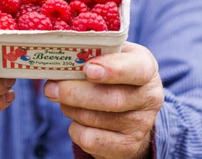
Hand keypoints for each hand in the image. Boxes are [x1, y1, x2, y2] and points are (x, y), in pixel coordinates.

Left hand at [43, 42, 162, 158]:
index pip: (136, 69)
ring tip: (64, 100)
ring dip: (70, 108)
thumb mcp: (111, 57)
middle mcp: (149, 96)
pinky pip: (90, 139)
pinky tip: (77, 120)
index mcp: (146, 66)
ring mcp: (141, 124)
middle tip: (51, 88)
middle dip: (75, 93)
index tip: (88, 69)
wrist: (130, 114)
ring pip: (95, 119)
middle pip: (111, 98)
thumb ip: (92, 54)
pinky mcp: (128, 147)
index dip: (112, 70)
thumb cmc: (113, 77)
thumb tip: (60, 60)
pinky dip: (75, 129)